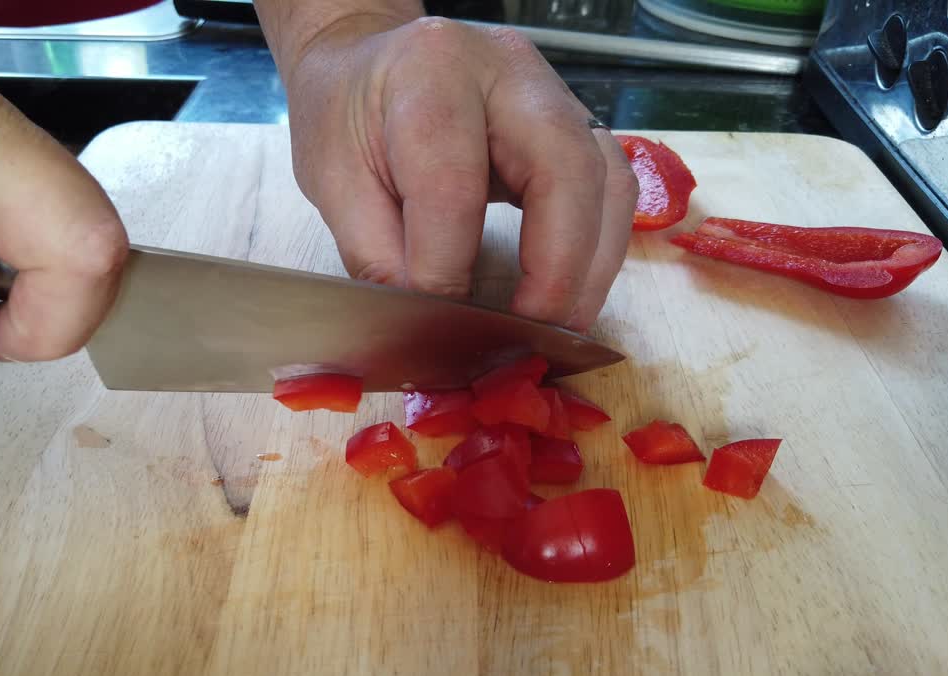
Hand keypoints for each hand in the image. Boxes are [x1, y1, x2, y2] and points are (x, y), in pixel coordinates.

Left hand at [275, 14, 637, 329]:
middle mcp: (509, 71)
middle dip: (557, 270)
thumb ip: (379, 255)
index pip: (452, 185)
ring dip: (590, 268)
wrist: (369, 66)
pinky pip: (612, 188)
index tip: (438, 326)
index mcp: (432, 72)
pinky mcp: (578, 123)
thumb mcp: (335, 181)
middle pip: (564, 171)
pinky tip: (569, 291)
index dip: (447, 270)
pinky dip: (597, 249)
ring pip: (608, 182)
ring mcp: (555, 93)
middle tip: (531, 336)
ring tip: (557, 328)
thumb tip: (425, 328)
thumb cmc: (347, 115)